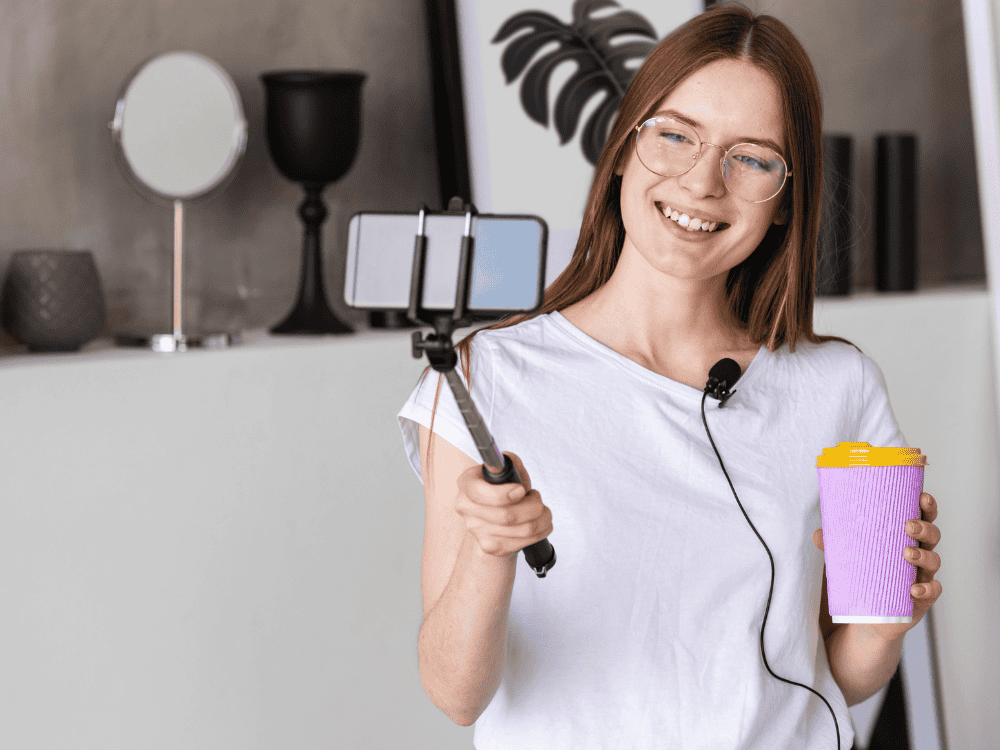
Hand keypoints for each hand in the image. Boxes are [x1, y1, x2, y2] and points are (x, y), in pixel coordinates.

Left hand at [812, 492, 941, 643]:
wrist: (867, 617)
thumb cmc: (863, 577)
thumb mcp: (848, 558)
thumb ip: (834, 546)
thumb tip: (818, 534)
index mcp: (904, 539)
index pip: (921, 518)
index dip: (926, 507)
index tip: (922, 496)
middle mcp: (918, 555)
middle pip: (932, 536)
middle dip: (924, 528)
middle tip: (908, 525)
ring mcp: (922, 576)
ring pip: (933, 561)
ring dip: (923, 555)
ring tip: (907, 553)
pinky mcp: (921, 599)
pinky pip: (932, 592)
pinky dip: (927, 589)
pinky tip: (914, 588)